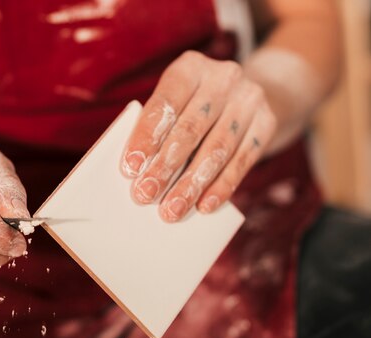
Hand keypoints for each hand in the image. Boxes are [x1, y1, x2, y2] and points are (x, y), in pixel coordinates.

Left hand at [121, 51, 276, 221]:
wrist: (246, 93)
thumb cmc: (192, 104)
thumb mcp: (174, 102)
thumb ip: (157, 127)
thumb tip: (138, 171)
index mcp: (190, 67)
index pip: (166, 103)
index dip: (146, 137)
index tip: (130, 167)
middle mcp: (223, 77)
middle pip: (190, 129)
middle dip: (165, 167)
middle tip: (144, 195)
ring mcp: (249, 99)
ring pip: (217, 149)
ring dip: (191, 184)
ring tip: (171, 210)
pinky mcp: (267, 122)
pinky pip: (242, 161)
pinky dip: (221, 186)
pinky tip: (204, 206)